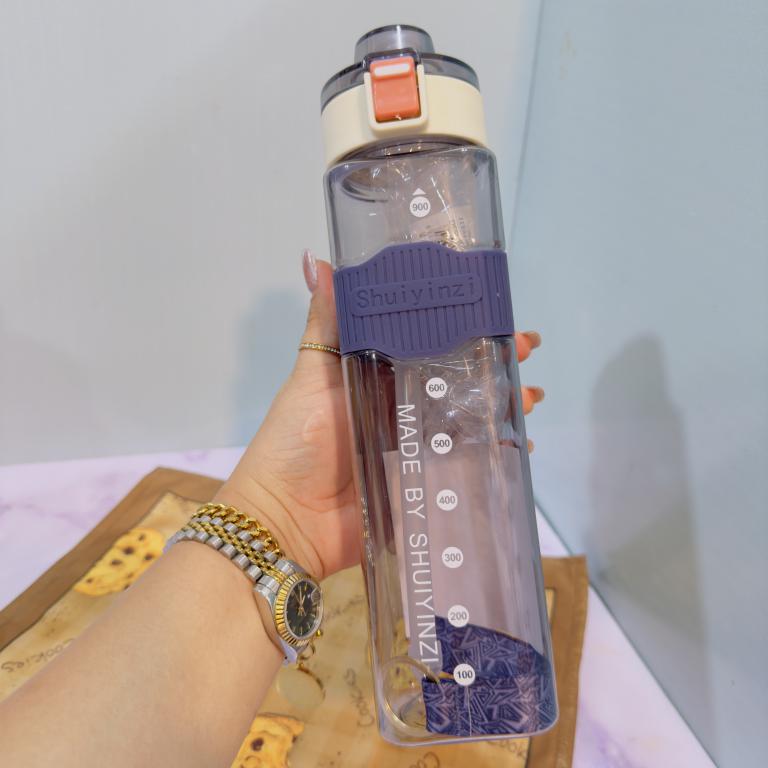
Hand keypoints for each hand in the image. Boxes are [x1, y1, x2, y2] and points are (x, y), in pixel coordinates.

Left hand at [215, 251, 544, 580]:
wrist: (288, 518)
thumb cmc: (296, 441)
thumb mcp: (311, 376)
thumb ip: (326, 324)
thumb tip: (316, 257)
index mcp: (378, 374)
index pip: (428, 341)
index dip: (462, 324)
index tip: (494, 308)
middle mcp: (401, 405)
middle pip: (458, 377)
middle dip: (495, 362)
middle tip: (525, 350)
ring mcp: (417, 445)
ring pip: (470, 418)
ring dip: (504, 405)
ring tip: (531, 399)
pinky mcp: (425, 482)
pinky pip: (468, 464)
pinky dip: (496, 454)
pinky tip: (520, 446)